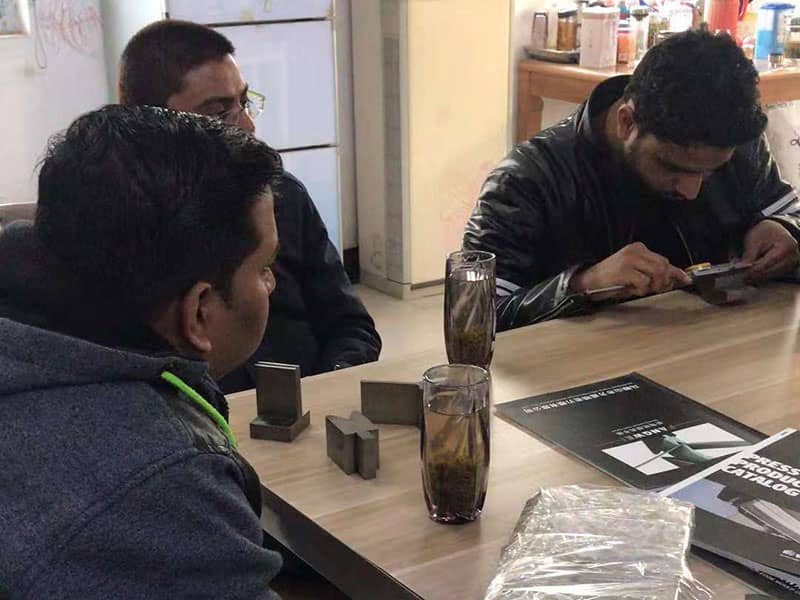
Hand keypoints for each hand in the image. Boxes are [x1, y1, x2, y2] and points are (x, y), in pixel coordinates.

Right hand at [571, 242, 691, 299]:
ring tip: (642, 290)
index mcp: (638, 248)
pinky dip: (640, 290)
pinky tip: (631, 289)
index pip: (664, 260)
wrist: (589, 281)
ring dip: (653, 286)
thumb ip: (652, 273)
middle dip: (664, 281)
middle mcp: (635, 251)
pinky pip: (643, 282)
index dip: (677, 272)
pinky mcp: (624, 270)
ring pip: (656, 273)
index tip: (686, 280)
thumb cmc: (612, 279)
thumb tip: (674, 279)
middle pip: (663, 266)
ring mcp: (629, 260)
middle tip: (657, 290)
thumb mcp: (634, 273)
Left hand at [742, 220, 799, 282]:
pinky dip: (763, 276)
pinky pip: (774, 275)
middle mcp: (793, 256)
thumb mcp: (754, 240)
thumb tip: (741, 267)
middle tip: (741, 277)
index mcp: (786, 246)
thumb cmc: (765, 232)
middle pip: (771, 270)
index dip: (754, 270)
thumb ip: (749, 255)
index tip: (742, 274)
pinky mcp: (789, 268)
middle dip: (755, 275)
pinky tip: (753, 276)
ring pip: (772, 275)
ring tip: (745, 277)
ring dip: (758, 277)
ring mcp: (792, 263)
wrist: (774, 229)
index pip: (768, 262)